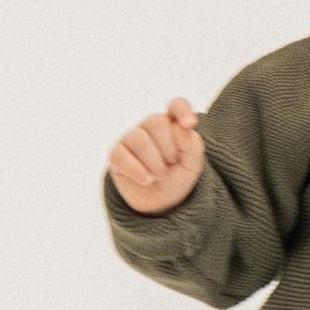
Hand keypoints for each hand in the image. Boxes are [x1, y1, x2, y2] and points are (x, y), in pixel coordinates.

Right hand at [108, 99, 205, 214]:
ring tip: (160, 176)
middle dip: (168, 148)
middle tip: (171, 164)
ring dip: (155, 163)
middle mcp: (150, 127)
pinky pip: (122, 156)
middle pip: (156, 122)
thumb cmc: (177, 179)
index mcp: (172, 124)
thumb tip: (183, 126)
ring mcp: (131, 139)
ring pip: (140, 139)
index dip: (182, 110)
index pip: (176, 105)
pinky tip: (147, 180)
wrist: (161, 204)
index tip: (189, 124)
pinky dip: (138, 171)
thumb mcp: (192, 165)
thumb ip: (191, 144)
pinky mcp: (117, 155)